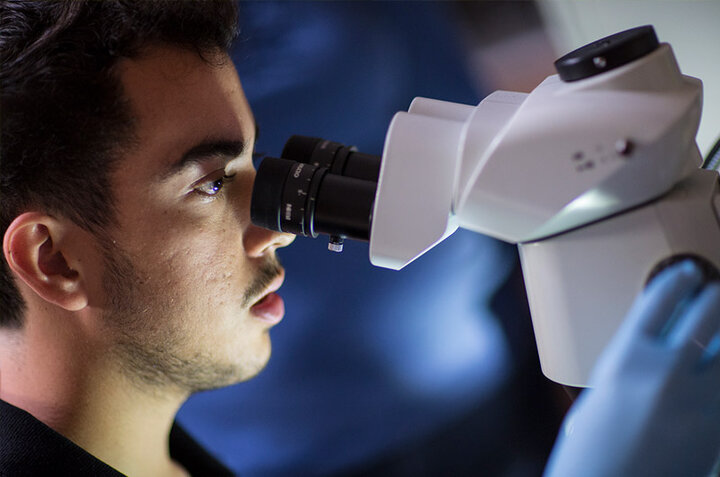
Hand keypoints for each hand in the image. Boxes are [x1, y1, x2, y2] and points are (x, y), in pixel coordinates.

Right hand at [544, 261, 719, 476]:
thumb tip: (664, 340)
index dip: (679, 279)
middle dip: (716, 296)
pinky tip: (714, 370)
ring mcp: (700, 402)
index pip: (661, 299)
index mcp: (627, 359)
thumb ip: (636, 361)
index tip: (689, 272)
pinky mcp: (719, 428)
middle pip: (708, 314)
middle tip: (716, 291)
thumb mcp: (604, 389)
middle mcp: (666, 373)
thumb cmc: (591, 446)